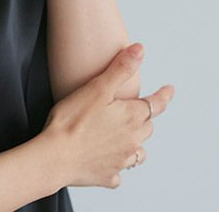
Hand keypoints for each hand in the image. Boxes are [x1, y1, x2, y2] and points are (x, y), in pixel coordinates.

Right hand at [41, 43, 174, 189]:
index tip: (169, 90)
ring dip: (133, 143)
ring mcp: (121, 160)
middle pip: (147, 127)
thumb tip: (140, 50)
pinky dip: (115, 165)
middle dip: (143, 118)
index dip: (164, 95)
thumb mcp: (97, 88)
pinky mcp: (108, 176)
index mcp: (131, 117)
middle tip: (134, 110)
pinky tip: (105, 160)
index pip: (156, 104)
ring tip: (123, 137)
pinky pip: (118, 171)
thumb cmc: (72, 120)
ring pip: (137, 151)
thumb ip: (121, 68)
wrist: (55, 156)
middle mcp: (132, 140)